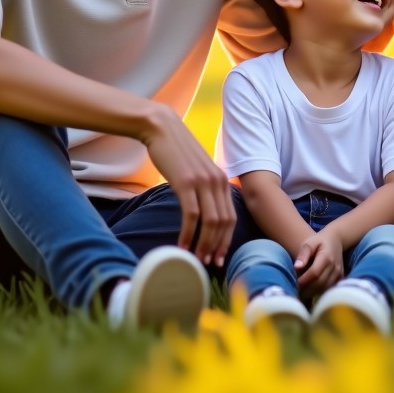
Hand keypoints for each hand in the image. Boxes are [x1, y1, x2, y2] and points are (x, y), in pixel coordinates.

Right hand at [140, 101, 235, 266]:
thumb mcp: (197, 169)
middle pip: (224, 222)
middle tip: (208, 263)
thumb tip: (204, 210)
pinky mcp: (186, 182)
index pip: (231, 217)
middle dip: (217, 246)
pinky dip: (188, 234)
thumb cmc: (176, 151)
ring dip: (204, 244)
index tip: (218, 256)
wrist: (162, 129)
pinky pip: (191, 215)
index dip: (226, 240)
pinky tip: (182, 245)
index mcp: (221, 180)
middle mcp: (216, 181)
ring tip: (196, 259)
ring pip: (210, 222)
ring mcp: (202, 182)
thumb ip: (204, 187)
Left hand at [293, 228, 344, 293]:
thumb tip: (297, 267)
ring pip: (325, 288)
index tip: (296, 282)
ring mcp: (339, 273)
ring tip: (302, 292)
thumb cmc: (318, 241)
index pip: (315, 273)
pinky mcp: (340, 278)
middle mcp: (335, 266)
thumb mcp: (309, 243)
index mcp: (326, 256)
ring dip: (313, 292)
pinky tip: (312, 290)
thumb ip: (303, 254)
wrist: (335, 240)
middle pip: (320, 283)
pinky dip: (320, 291)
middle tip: (297, 292)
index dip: (304, 280)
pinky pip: (329, 289)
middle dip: (307, 290)